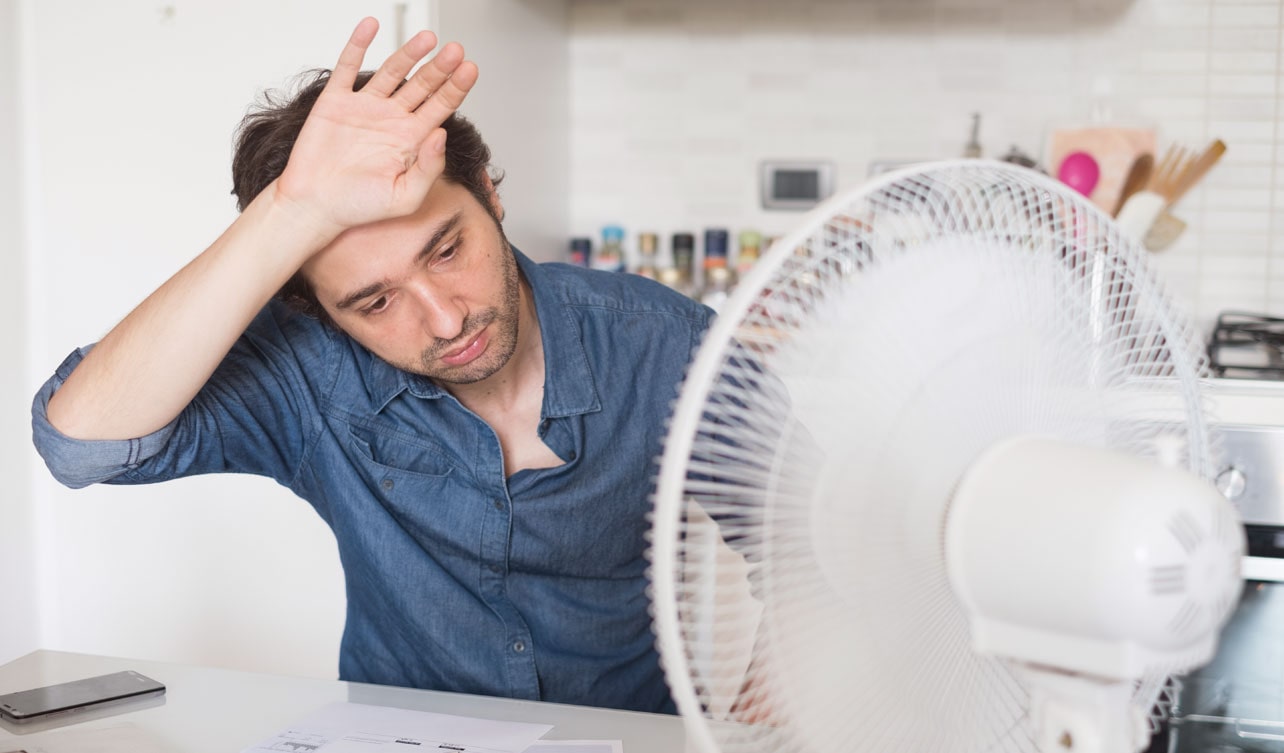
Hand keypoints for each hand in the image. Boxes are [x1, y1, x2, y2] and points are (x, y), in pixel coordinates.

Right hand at [276, 18, 478, 236]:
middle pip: (422, 85)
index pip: (441, 107)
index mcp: (411, 140)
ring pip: (391, 72)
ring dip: (409, 54)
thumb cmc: (360, 207)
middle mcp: (391, 119)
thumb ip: (428, 168)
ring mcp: (364, 107)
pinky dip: (358, 45)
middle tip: (455, 50)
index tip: (470, 69)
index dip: (456, 88)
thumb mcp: (405, 197)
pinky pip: (347, 67)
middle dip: (439, 68)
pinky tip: (370, 26)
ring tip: (428, 38)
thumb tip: (442, 134)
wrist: (315, 207)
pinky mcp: (336, 102)